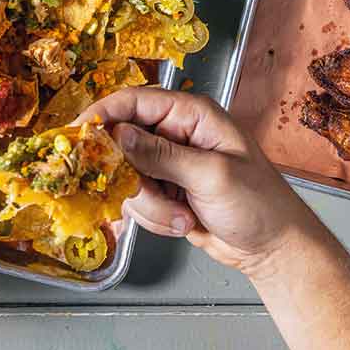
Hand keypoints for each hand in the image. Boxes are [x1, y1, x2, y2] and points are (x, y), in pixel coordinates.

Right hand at [77, 87, 320, 274]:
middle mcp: (175, 134)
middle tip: (149, 195)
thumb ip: (162, 154)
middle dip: (132, 176)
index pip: (134, 102)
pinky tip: (183, 222)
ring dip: (149, 204)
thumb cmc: (259, 203)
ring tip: (182, 216)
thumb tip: (118, 134)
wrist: (272, 247)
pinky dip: (153, 217)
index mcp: (191, 114)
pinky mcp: (163, 191)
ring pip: (125, 178)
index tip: (77, 134)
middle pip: (122, 143)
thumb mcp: (212, 175)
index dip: (103, 114)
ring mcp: (167, 164)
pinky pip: (136, 201)